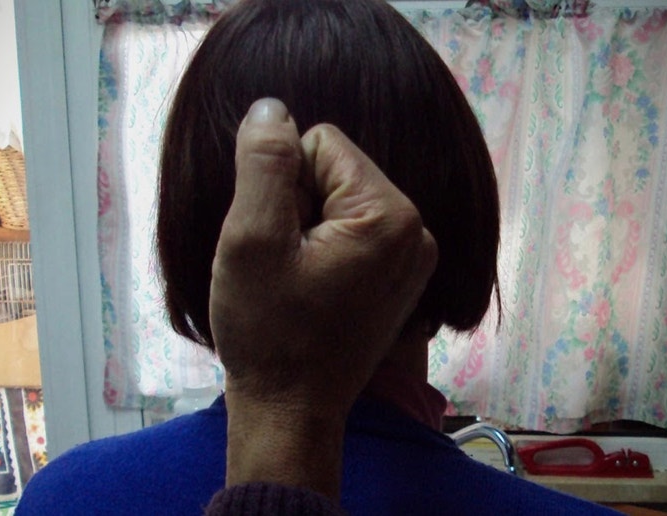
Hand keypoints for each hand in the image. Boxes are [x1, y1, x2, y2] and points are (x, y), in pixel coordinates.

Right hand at [210, 98, 436, 499]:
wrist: (291, 410)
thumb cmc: (268, 332)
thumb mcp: (250, 239)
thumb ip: (263, 163)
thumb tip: (272, 109)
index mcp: (390, 215)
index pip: (320, 142)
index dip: (280, 183)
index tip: (277, 240)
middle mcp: (417, 229)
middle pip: (334, 169)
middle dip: (297, 205)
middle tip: (284, 265)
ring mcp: (413, 256)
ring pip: (338, 199)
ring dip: (305, 228)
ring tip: (297, 279)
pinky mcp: (401, 275)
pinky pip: (351, 228)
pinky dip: (322, 248)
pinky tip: (312, 288)